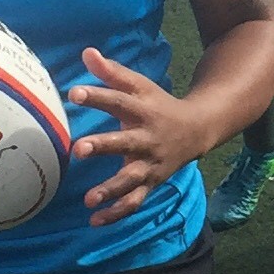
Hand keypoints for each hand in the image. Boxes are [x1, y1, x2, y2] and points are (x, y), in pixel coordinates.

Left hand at [68, 45, 204, 219]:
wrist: (198, 130)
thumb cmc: (159, 105)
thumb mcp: (140, 86)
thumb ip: (112, 73)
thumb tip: (86, 53)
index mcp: (143, 111)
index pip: (119, 100)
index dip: (97, 96)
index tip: (74, 92)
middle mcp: (147, 138)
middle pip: (125, 142)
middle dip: (104, 146)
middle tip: (79, 149)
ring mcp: (150, 164)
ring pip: (131, 179)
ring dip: (111, 190)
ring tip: (89, 200)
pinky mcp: (151, 183)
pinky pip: (135, 201)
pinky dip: (117, 213)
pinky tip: (95, 220)